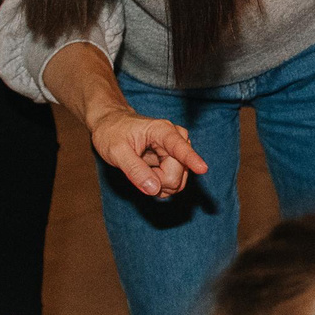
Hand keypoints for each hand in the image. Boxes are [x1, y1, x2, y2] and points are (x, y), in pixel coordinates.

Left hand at [90, 107, 207, 198]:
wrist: (112, 125)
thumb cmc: (112, 133)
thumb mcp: (116, 152)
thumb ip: (134, 170)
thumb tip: (154, 189)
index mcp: (162, 131)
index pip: (179, 147)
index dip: (191, 159)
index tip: (203, 168)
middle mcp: (177, 139)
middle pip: (176, 174)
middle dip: (157, 180)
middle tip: (136, 169)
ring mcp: (178, 151)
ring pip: (177, 181)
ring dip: (158, 184)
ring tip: (141, 170)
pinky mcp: (177, 161)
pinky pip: (175, 183)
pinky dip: (160, 185)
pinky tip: (148, 174)